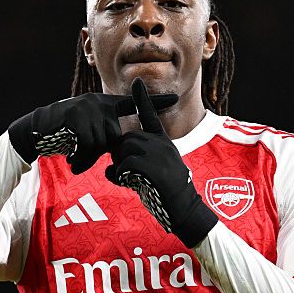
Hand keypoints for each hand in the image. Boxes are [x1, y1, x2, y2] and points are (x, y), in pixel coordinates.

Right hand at [8, 91, 177, 174]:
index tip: (177, 97)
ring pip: (102, 142)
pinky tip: (70, 158)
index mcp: (104, 105)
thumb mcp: (88, 134)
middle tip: (83, 158)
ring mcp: (86, 107)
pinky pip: (89, 144)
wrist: (35, 131)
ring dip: (88, 157)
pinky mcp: (75, 116)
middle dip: (102, 154)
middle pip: (116, 136)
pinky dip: (81, 157)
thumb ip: (105, 137)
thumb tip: (121, 152)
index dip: (155, 101)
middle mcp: (98, 102)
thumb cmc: (64, 135)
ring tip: (74, 158)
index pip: (133, 103)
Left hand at [106, 78, 217, 247]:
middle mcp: (163, 144)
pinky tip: (131, 185)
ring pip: (125, 151)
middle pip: (127, 139)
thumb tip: (108, 167)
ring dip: (121, 167)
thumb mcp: (151, 174)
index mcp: (163, 142)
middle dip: (120, 156)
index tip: (136, 82)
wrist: (185, 210)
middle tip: (126, 173)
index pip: (150, 116)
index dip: (142, 99)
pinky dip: (122, 177)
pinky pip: (125, 165)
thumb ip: (133, 165)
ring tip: (131, 180)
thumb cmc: (167, 195)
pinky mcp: (155, 168)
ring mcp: (160, 155)